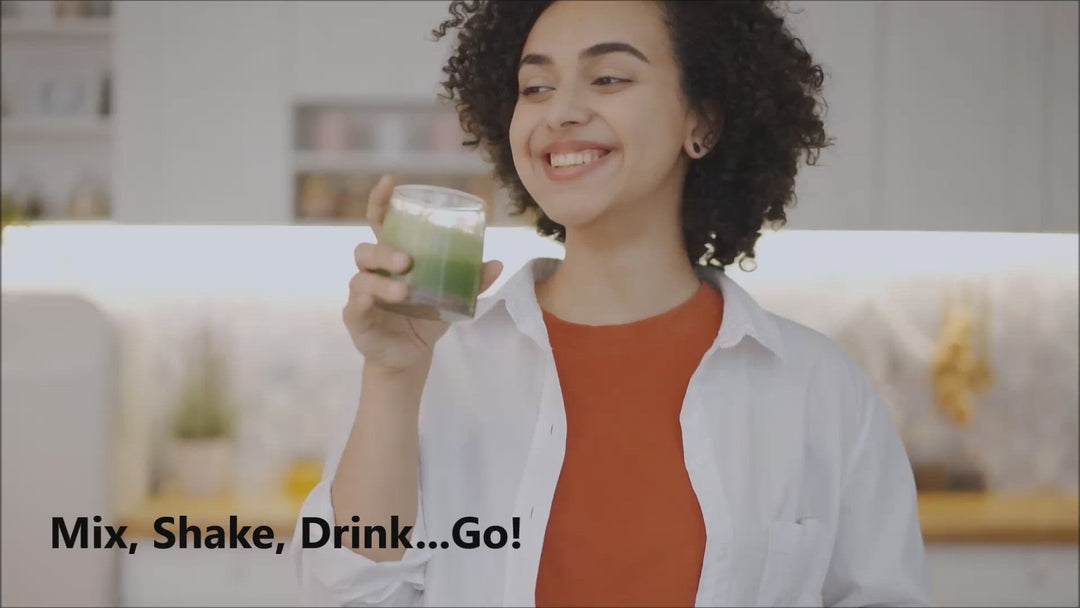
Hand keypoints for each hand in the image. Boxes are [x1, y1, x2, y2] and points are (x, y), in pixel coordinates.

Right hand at [342, 174, 502, 371]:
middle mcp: (372, 273)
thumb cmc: (427, 318)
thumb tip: (497, 262)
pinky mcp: (356, 320)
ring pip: (361, 279)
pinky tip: (370, 302)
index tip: (391, 182)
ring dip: (381, 283)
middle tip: (407, 260)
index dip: (381, 201)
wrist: (411, 357)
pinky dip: (362, 303)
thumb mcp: (453, 299)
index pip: (380, 223)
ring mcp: (360, 296)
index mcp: (391, 258)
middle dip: (385, 251)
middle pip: (367, 250)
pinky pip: (355, 307)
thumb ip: (472, 281)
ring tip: (403, 292)